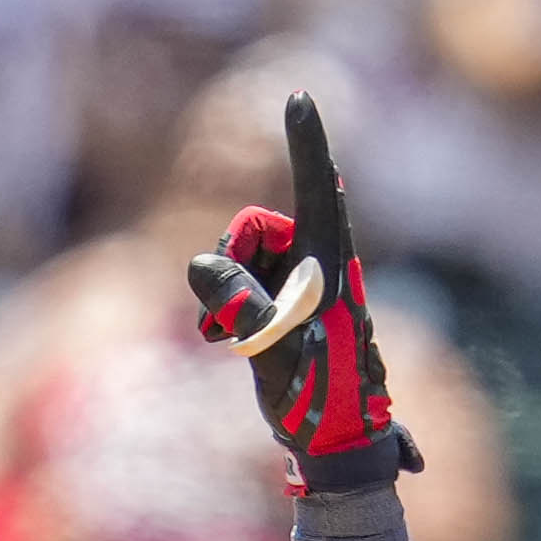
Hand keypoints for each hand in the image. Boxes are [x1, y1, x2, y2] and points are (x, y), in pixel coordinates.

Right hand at [184, 92, 416, 492]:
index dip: (305, 140)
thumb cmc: (317, 401)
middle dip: (232, 258)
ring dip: (227, 290)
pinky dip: (229, 303)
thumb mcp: (270, 351)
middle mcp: (321, 264)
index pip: (317, 187)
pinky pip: (246, 281)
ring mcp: (305, 282)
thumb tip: (202, 265)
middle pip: (258, 226)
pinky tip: (225, 340)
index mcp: (331, 266)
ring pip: (246, 255)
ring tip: (227, 339)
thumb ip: (237, 305)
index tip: (299, 95)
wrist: (338, 444)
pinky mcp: (291, 301)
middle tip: (224, 317)